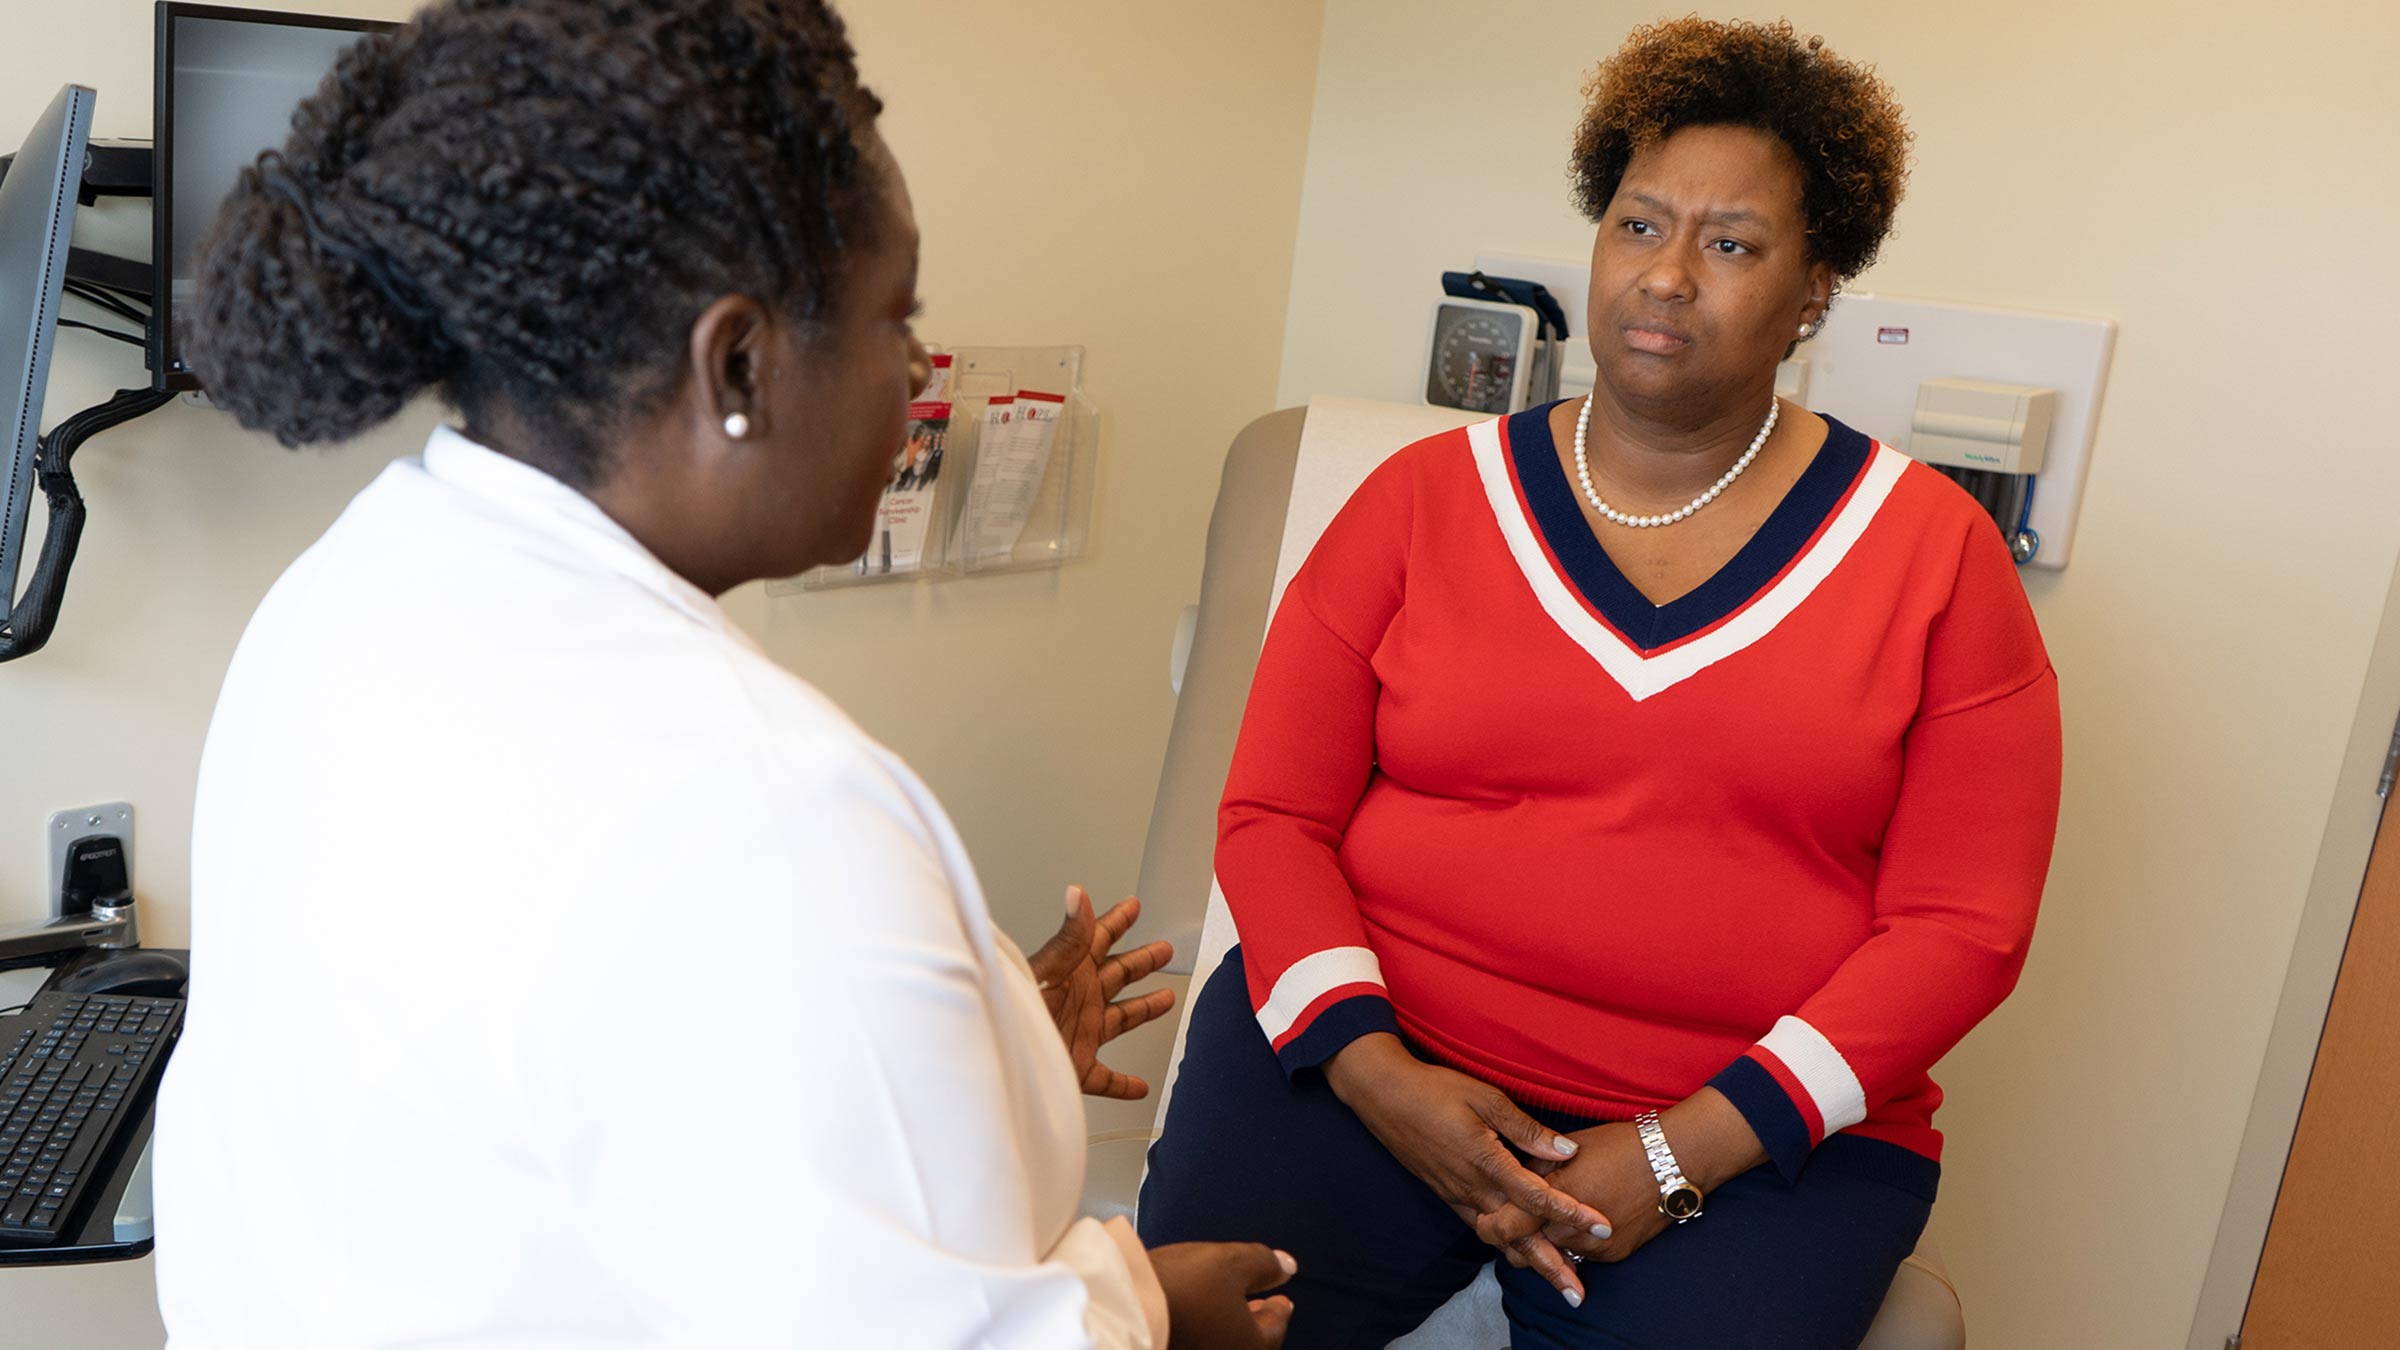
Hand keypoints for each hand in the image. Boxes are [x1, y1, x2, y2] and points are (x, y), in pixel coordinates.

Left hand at [1026, 886, 1176, 1098]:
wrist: (999, 1063)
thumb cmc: (1011, 1016)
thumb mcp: (1046, 973)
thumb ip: (1068, 938)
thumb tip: (1077, 895)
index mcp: (1071, 973)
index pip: (1099, 939)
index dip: (1118, 921)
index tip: (1133, 906)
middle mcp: (1078, 999)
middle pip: (1118, 975)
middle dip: (1141, 961)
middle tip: (1163, 950)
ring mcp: (1078, 1033)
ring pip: (1120, 1019)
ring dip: (1143, 1009)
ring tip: (1165, 1000)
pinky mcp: (1077, 1067)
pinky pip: (1106, 1078)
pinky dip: (1123, 1084)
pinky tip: (1138, 1086)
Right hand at [1147, 1242, 1296, 1348]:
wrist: (1124, 1304)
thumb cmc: (1182, 1285)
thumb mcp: (1230, 1262)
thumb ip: (1263, 1263)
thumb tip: (1287, 1266)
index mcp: (1249, 1347)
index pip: (1275, 1329)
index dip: (1280, 1309)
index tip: (1283, 1300)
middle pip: (1250, 1342)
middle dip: (1255, 1319)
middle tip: (1260, 1303)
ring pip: (1222, 1342)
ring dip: (1229, 1324)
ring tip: (1227, 1304)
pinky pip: (1200, 1341)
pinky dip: (1207, 1327)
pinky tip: (1198, 1311)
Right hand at [1321, 1034, 1610, 1305]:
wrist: (1383, 1095)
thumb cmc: (1435, 1089)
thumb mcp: (1484, 1098)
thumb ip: (1526, 1129)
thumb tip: (1566, 1151)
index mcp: (1486, 1161)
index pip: (1538, 1197)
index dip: (1573, 1213)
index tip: (1604, 1227)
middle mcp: (1472, 1187)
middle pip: (1519, 1235)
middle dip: (1552, 1265)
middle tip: (1579, 1294)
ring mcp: (1457, 1195)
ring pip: (1500, 1238)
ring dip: (1530, 1262)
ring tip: (1558, 1281)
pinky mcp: (1448, 1194)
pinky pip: (1481, 1227)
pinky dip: (1504, 1244)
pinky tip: (1520, 1251)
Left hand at [1477, 1120, 1666, 1273]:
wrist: (1674, 1161)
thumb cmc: (1619, 1145)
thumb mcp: (1570, 1148)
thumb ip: (1535, 1167)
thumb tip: (1513, 1178)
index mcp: (1557, 1195)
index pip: (1508, 1226)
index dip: (1490, 1226)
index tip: (1483, 1221)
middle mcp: (1573, 1227)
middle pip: (1525, 1251)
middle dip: (1512, 1243)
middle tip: (1504, 1228)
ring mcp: (1595, 1246)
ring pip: (1554, 1257)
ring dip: (1543, 1245)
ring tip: (1538, 1225)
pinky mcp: (1613, 1254)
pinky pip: (1580, 1256)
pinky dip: (1571, 1245)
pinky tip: (1571, 1227)